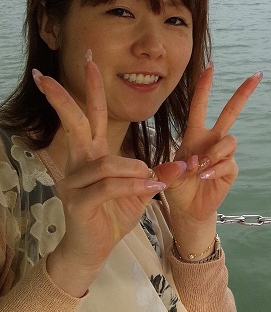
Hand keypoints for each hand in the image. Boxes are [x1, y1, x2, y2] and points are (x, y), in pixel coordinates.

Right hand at [33, 55, 170, 296]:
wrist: (94, 250)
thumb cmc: (113, 216)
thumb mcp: (141, 190)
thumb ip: (157, 173)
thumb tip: (185, 163)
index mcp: (92, 154)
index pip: (92, 115)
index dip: (91, 88)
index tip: (89, 60)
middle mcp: (78, 162)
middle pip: (74, 123)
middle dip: (61, 97)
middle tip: (44, 75)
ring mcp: (74, 181)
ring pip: (107, 162)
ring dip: (135, 171)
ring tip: (151, 181)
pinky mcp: (78, 201)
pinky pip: (110, 185)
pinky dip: (132, 185)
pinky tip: (147, 188)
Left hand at [153, 64, 261, 254]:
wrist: (187, 208)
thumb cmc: (177, 186)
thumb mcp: (169, 173)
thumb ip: (180, 165)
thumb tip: (199, 159)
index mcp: (195, 134)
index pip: (200, 106)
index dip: (205, 86)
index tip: (211, 67)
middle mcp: (212, 140)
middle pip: (231, 112)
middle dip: (243, 93)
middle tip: (257, 75)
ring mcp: (224, 154)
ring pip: (229, 140)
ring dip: (214, 153)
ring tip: (200, 168)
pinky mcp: (231, 169)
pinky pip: (228, 163)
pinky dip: (215, 170)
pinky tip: (204, 177)